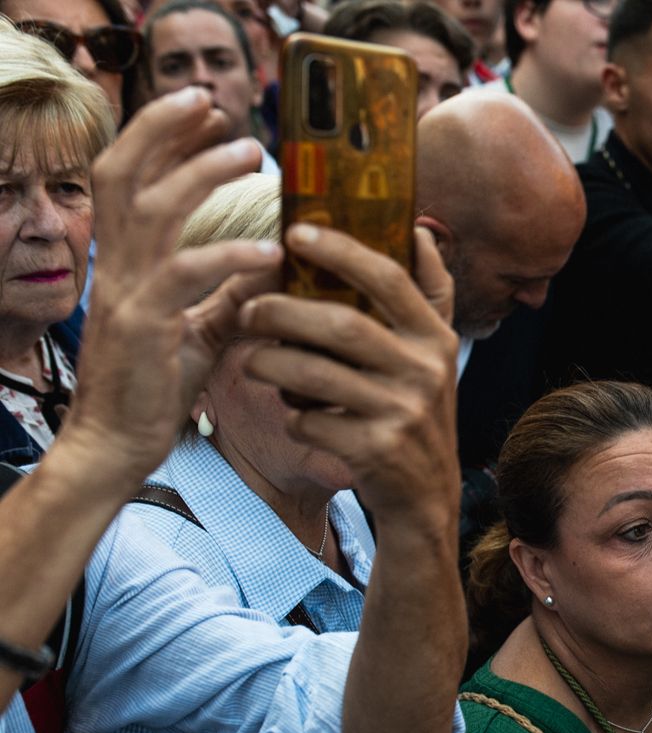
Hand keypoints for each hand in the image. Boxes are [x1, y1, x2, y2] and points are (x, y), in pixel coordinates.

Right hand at [70, 87, 278, 484]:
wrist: (117, 445)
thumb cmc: (154, 387)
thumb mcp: (200, 327)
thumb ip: (227, 293)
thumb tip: (269, 261)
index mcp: (126, 259)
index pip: (132, 177)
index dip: (162, 136)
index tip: (206, 110)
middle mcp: (118, 265)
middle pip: (124, 171)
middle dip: (165, 128)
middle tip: (214, 102)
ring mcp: (127, 292)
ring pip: (153, 209)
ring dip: (201, 173)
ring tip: (250, 153)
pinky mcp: (144, 327)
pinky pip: (184, 277)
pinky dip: (228, 256)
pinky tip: (269, 251)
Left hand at [235, 224, 459, 518]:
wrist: (427, 496)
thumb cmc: (415, 412)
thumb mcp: (435, 356)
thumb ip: (430, 297)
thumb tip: (421, 230)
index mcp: (436, 339)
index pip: (389, 279)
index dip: (341, 251)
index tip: (295, 231)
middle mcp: (426, 372)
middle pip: (342, 325)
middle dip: (283, 313)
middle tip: (248, 311)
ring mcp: (402, 413)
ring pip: (314, 375)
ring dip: (270, 365)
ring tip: (251, 361)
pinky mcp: (376, 451)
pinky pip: (311, 423)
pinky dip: (293, 418)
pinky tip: (293, 417)